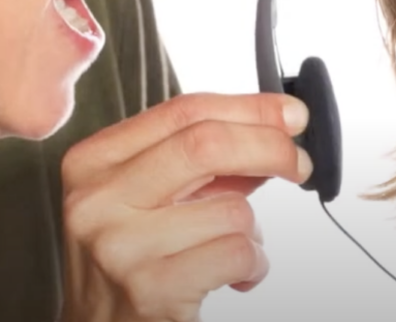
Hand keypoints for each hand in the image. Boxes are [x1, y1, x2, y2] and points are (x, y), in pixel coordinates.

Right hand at [59, 92, 312, 321]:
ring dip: (254, 231)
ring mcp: (119, 245)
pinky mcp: (149, 288)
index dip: (251, 108)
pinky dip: (254, 264)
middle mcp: (97, 198)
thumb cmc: (139, 257)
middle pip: (207, 145)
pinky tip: (235, 276)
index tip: (294, 115)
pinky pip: (237, 252)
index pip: (186, 111)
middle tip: (300, 164)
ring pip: (232, 209)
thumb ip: (207, 160)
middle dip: (271, 148)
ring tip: (232, 249)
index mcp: (95, 160)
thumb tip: (278, 128)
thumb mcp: (156, 196)